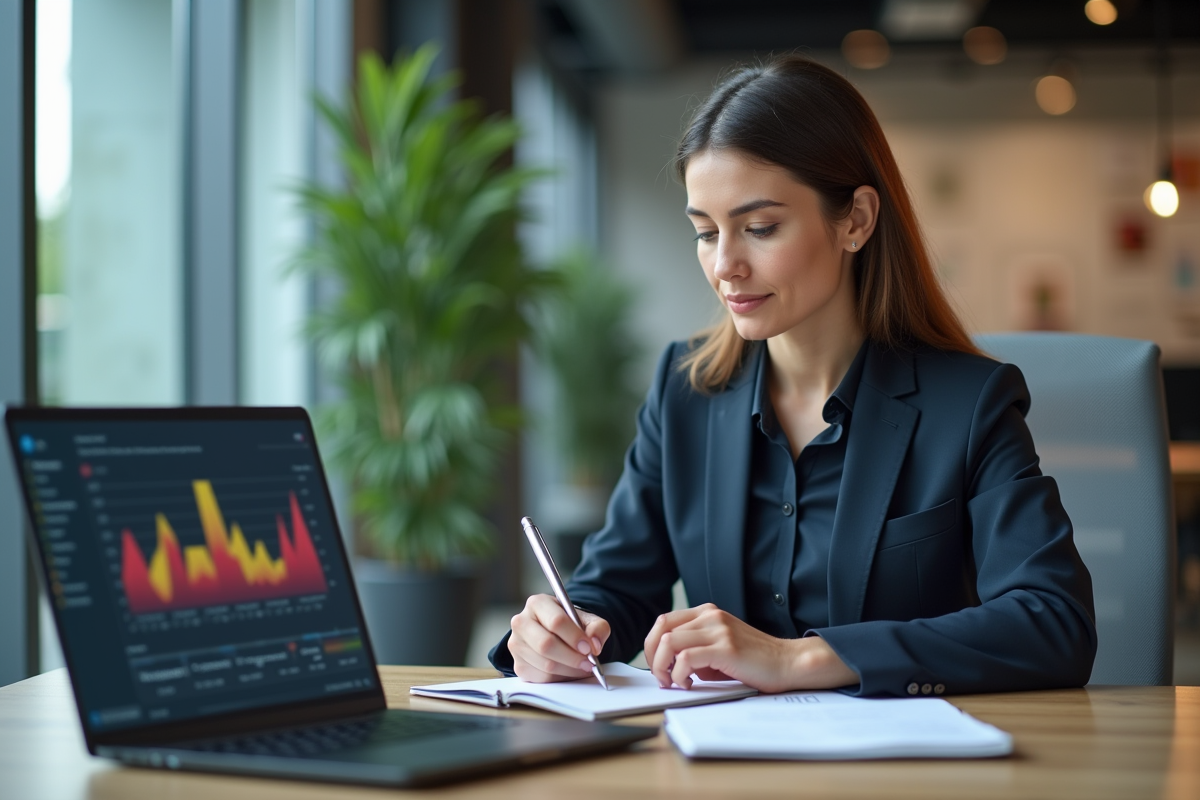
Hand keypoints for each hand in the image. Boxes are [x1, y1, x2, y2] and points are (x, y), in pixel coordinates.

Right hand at [508, 594, 610, 682]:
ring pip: (545, 664)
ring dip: (569, 670)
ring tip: (582, 667)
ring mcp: (517, 645)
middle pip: (546, 645)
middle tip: (589, 663)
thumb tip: (595, 644)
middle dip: (572, 657)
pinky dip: (560, 678)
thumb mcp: (587, 619)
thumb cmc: (570, 625)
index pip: (556, 621)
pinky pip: (542, 678)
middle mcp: (522, 622)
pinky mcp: (518, 665)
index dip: (574, 637)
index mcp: (538, 604)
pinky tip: (569, 671)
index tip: (589, 648)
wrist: (556, 635)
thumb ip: (597, 627)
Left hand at [644, 603, 857, 692]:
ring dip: (663, 666)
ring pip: (669, 641)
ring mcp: (718, 629)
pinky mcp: (725, 647)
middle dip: (652, 656)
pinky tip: (688, 684)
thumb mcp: (718, 648)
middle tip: (660, 676)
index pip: (663, 621)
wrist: (787, 662)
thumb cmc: (753, 660)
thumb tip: (667, 665)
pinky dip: (679, 674)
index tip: (656, 665)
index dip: (651, 645)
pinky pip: (686, 658)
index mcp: (706, 613)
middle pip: (661, 628)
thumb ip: (694, 649)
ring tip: (674, 682)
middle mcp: (710, 616)